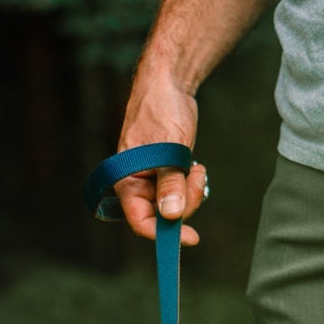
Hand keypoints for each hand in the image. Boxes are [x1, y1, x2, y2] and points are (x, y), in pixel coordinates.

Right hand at [113, 74, 207, 245]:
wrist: (169, 86)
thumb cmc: (161, 111)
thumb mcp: (168, 149)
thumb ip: (170, 182)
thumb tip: (171, 215)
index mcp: (127, 181)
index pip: (141, 221)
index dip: (165, 234)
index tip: (192, 237)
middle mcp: (137, 185)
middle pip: (162, 216)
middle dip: (185, 203)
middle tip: (196, 177)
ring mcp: (152, 179)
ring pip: (174, 205)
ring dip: (191, 191)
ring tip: (196, 167)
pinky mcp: (166, 172)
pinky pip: (180, 192)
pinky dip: (191, 184)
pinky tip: (195, 166)